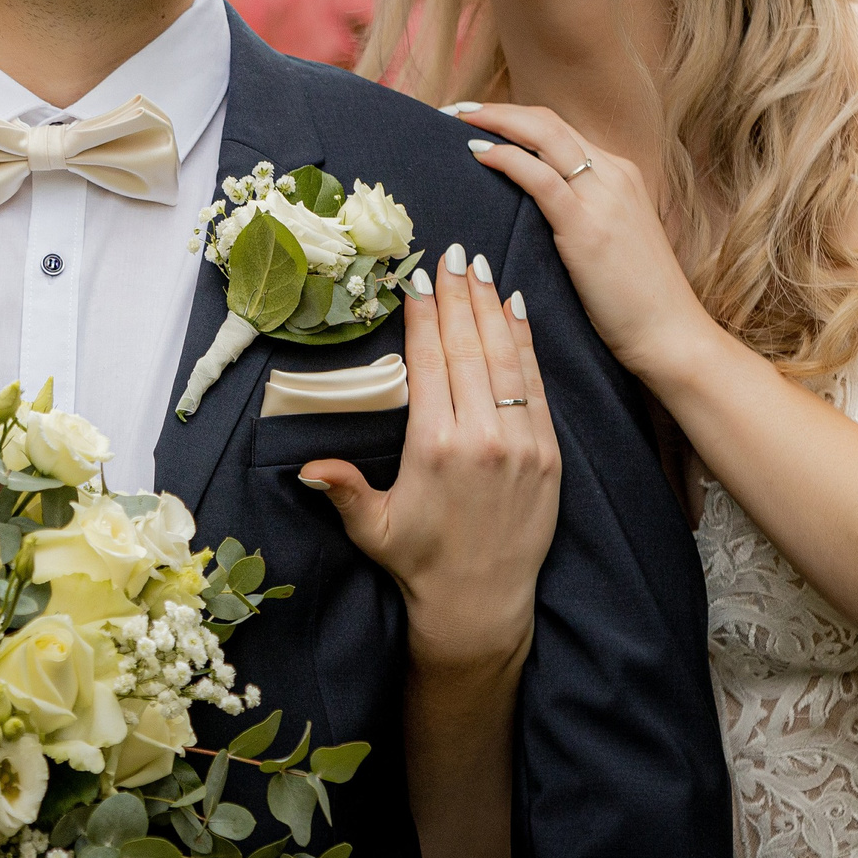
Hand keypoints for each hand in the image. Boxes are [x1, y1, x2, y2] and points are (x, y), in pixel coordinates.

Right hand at [298, 240, 559, 670]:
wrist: (482, 604)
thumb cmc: (419, 563)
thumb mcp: (371, 527)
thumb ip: (343, 490)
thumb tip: (309, 467)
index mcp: (433, 447)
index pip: (430, 362)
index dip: (424, 316)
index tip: (418, 279)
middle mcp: (480, 437)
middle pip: (469, 348)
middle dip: (459, 296)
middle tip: (452, 253)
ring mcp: (521, 443)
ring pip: (506, 359)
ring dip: (492, 309)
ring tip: (480, 269)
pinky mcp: (548, 454)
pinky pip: (536, 387)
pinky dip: (528, 345)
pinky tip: (518, 312)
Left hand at [449, 103, 716, 382]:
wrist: (670, 333)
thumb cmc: (635, 298)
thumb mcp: (610, 238)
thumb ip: (581, 212)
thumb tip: (531, 207)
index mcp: (619, 174)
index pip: (560, 129)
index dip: (516, 117)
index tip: (477, 118)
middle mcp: (614, 174)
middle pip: (548, 121)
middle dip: (498, 110)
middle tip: (456, 111)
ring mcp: (604, 196)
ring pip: (544, 136)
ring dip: (495, 122)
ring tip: (457, 122)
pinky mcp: (588, 226)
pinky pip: (540, 178)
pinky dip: (506, 158)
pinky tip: (478, 154)